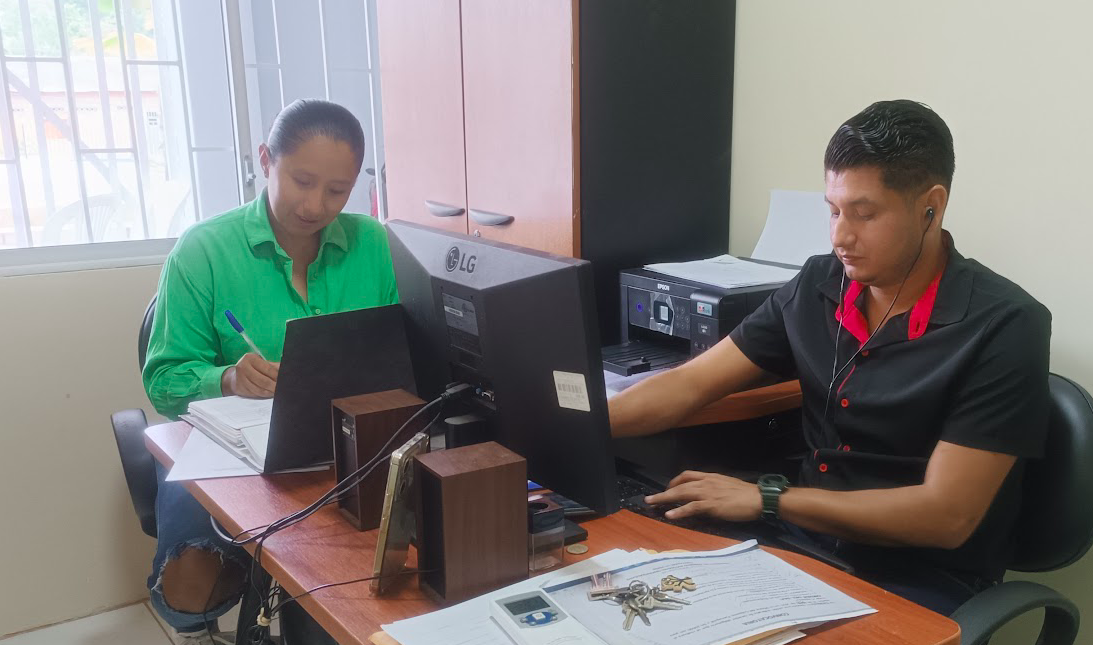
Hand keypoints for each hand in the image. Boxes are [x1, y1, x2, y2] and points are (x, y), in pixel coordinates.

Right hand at [221, 353, 279, 397]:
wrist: (235, 375)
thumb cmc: (252, 367)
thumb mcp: (261, 362)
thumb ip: (273, 366)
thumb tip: (284, 370)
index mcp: (250, 358)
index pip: (267, 369)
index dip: (277, 376)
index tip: (283, 380)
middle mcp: (243, 368)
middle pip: (263, 381)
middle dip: (274, 386)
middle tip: (281, 389)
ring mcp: (240, 379)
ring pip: (259, 389)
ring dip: (270, 392)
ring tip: (276, 392)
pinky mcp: (239, 388)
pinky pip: (254, 394)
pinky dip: (263, 395)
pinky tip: (269, 393)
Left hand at [645, 471, 762, 521]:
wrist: (758, 498)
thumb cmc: (746, 494)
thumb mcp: (727, 486)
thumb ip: (714, 488)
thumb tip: (706, 496)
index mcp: (710, 477)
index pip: (687, 475)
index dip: (674, 481)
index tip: (668, 487)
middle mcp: (706, 482)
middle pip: (679, 485)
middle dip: (663, 491)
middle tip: (650, 498)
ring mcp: (708, 493)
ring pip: (681, 493)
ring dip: (664, 499)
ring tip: (652, 504)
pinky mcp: (711, 505)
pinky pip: (691, 507)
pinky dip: (679, 511)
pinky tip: (669, 514)